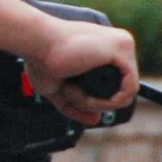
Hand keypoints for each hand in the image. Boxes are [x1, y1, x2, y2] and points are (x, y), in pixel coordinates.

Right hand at [22, 19, 137, 124]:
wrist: (33, 42)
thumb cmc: (40, 58)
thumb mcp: (59, 89)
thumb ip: (77, 105)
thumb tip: (96, 119)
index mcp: (105, 47)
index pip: (116, 82)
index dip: (96, 98)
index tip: (72, 99)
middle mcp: (118, 43)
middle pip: (121, 89)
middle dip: (93, 102)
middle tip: (67, 92)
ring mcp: (122, 45)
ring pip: (124, 93)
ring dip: (95, 103)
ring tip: (71, 91)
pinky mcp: (121, 50)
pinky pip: (128, 89)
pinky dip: (108, 102)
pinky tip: (86, 96)